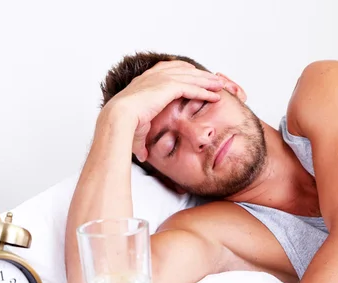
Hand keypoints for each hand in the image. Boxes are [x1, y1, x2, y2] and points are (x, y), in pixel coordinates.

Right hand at [100, 60, 224, 161]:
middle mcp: (152, 77)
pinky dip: (205, 91)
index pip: (167, 70)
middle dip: (199, 74)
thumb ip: (142, 142)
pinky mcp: (168, 87)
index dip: (182, 73)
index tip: (194, 77)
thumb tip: (143, 157)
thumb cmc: (121, 126)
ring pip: (190, 77)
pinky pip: (192, 87)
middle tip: (213, 79)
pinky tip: (215, 95)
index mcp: (143, 82)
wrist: (117, 119)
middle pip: (182, 70)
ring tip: (220, 85)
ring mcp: (160, 80)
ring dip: (207, 81)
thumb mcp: (135, 132)